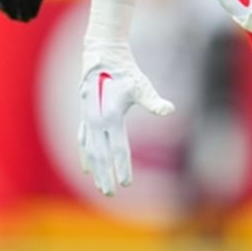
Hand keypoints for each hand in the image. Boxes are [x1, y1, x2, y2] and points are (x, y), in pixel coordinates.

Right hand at [78, 44, 173, 195]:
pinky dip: (85, 156)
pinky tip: (87, 169)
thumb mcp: (141, 85)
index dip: (123, 168)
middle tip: (111, 195)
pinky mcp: (85, 116)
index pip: (119, 149)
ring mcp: (88, 119)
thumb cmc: (125, 71)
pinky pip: (83, 141)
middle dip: (106, 176)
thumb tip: (168, 110)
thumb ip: (153, 101)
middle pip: (101, 155)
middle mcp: (96, 120)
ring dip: (95, 170)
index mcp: (111, 116)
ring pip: (90, 151)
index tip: (127, 184)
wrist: (102, 55)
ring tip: (100, 186)